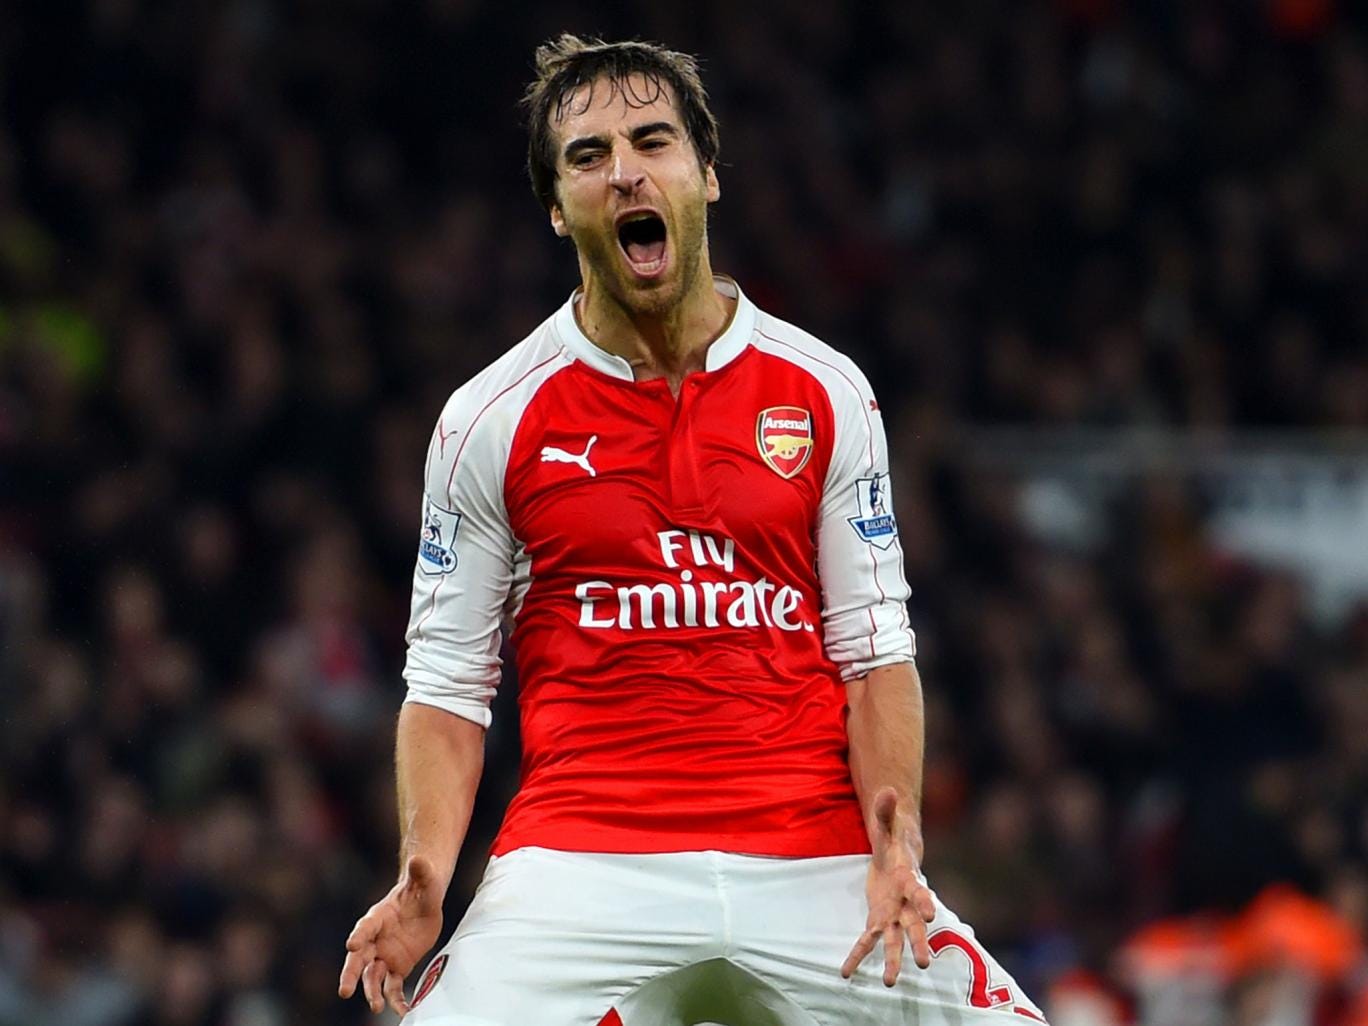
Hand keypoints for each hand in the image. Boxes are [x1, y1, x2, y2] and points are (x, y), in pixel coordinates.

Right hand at [339, 855, 444, 1015]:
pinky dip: (395, 1000)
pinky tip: (403, 1012)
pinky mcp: (397, 967)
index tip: (352, 944)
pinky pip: (393, 987)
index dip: (359, 935)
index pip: (365, 927)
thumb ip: (421, 872)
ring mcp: (384, 955)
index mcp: (377, 917)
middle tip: (344, 990)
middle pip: (358, 959)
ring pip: (372, 977)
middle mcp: (375, 940)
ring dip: (371, 992)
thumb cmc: (420, 890)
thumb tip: (421, 858)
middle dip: (350, 974)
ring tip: (375, 1007)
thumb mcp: (425, 880)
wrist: (423, 904)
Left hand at [840, 787, 936, 986]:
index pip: (920, 893)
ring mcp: (894, 915)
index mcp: (910, 880)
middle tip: (923, 963)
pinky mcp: (879, 920)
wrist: (897, 859)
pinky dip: (858, 956)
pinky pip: (868, 941)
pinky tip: (846, 973)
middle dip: (918, 943)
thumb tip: (887, 789)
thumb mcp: (886, 827)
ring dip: (894, 961)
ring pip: (897, 940)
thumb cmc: (893, 843)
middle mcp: (907, 904)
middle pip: (915, 925)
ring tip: (890, 983)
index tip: (930, 915)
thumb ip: (885, 811)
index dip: (925, 902)